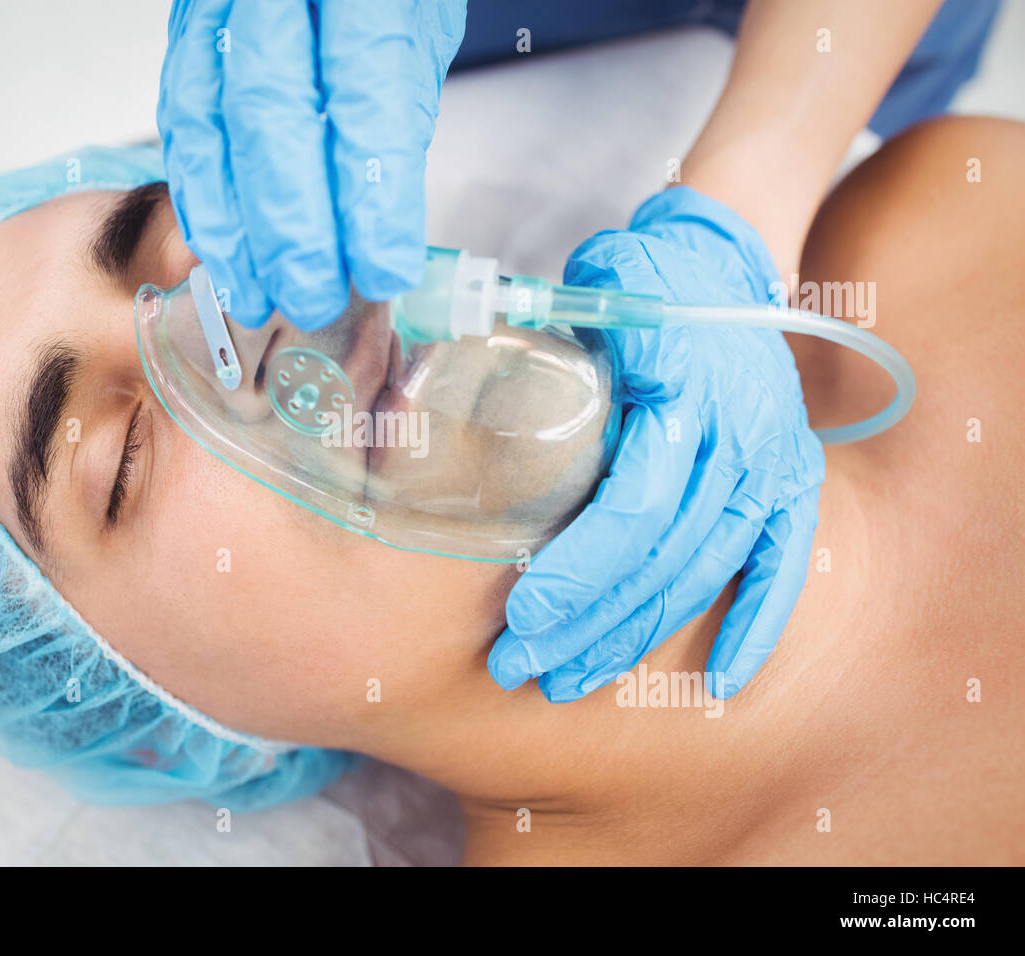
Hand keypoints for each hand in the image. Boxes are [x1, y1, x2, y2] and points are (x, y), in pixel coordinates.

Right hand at [158, 0, 466, 329]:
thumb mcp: (418, 28)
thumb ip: (396, 113)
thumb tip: (375, 229)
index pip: (363, 98)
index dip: (370, 197)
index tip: (382, 270)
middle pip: (270, 118)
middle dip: (290, 229)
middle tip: (314, 298)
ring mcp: (215, 7)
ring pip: (206, 128)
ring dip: (230, 229)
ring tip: (256, 297)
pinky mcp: (184, 35)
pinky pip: (180, 123)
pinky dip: (200, 197)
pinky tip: (222, 249)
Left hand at [488, 186, 825, 700]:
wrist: (724, 264)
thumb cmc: (640, 282)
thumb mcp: (590, 294)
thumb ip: (545, 348)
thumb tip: (461, 399)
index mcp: (686, 391)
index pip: (634, 504)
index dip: (579, 570)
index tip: (522, 616)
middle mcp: (740, 438)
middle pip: (662, 557)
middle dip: (589, 625)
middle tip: (523, 668)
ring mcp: (774, 464)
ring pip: (704, 574)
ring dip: (639, 638)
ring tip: (572, 679)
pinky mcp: (793, 483)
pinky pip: (781, 567)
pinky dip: (754, 627)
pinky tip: (718, 684)